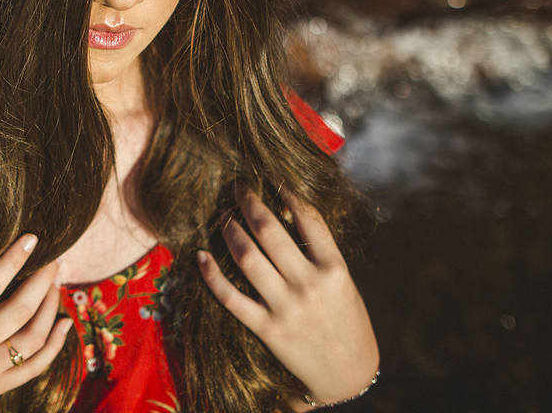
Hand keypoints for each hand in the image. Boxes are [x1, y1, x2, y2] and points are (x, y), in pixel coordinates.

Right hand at [0, 234, 73, 412]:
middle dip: (42, 280)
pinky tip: (64, 322)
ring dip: (51, 307)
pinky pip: (34, 368)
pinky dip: (55, 345)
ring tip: (55, 283)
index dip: (11, 261)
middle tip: (54, 257)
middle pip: (17, 312)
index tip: (31, 238)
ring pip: (32, 340)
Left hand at [197, 187, 378, 408]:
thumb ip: (318, 252)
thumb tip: (282, 212)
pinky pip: (231, 298)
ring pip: (247, 257)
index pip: (307, 217)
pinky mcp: (268, 330)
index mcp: (335, 269)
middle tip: (236, 187)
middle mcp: (310, 285)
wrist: (350, 376)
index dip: (285, 190)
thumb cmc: (347, 320)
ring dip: (230, 230)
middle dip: (248, 202)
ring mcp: (287, 308)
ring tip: (223, 214)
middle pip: (270, 230)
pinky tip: (201, 256)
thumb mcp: (343, 283)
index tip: (270, 175)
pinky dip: (212, 275)